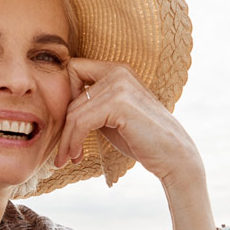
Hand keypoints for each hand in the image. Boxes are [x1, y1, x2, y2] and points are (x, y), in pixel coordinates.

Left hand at [55, 59, 202, 187]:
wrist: (171, 154)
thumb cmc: (139, 138)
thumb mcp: (109, 117)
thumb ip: (90, 107)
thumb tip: (58, 109)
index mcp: (116, 70)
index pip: (73, 71)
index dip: (65, 100)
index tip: (67, 128)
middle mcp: (117, 72)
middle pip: (70, 99)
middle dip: (64, 130)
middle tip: (63, 155)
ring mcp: (119, 85)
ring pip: (73, 114)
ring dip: (67, 141)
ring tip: (67, 159)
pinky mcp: (118, 103)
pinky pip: (81, 123)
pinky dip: (74, 142)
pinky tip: (76, 157)